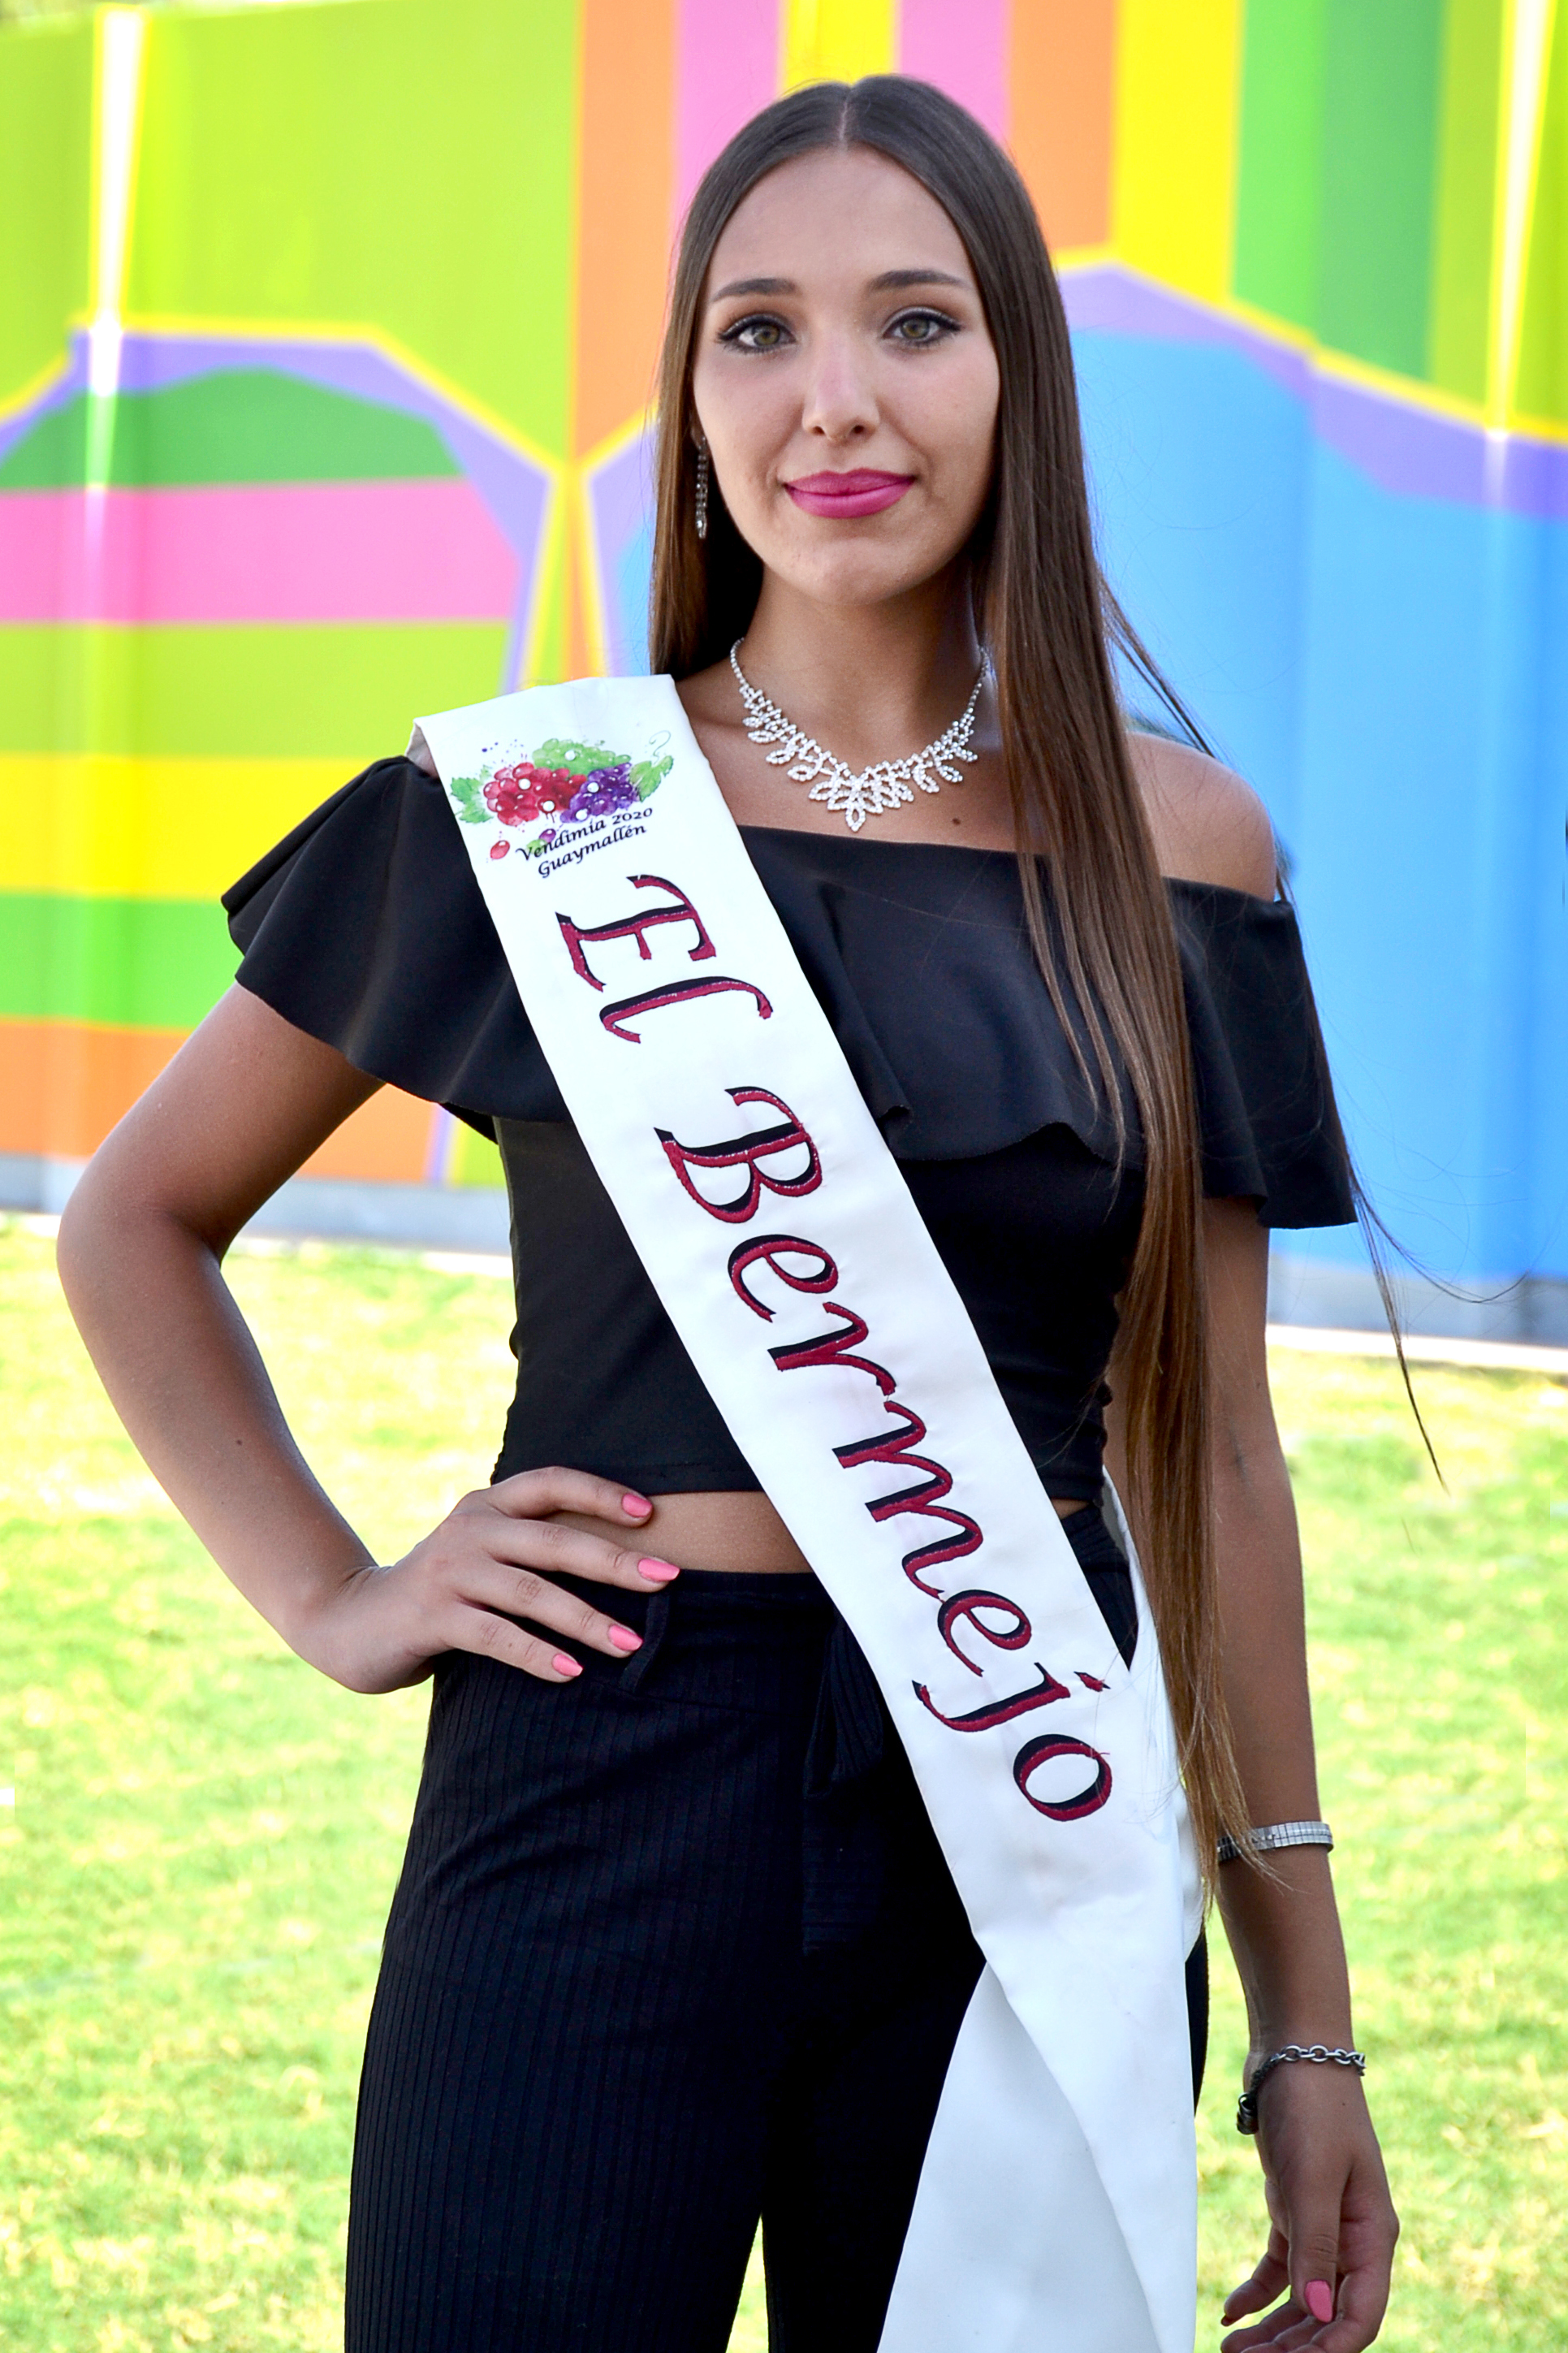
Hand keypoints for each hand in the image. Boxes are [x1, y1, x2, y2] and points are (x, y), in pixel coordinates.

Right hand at [286, 1469, 677, 1692]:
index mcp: (487, 1505)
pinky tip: (572, 1672)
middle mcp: (469, 1529)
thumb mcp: (482, 1554)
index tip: (651, 1514)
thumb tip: (624, 1562)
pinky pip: (496, 1636)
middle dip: (615, 1561)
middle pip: (554, 1540)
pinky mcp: (432, 1616)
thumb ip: (530, 1547)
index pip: (551, 1483)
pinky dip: (537, 1654)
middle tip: (667, 1579)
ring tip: (630, 1644)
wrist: (352, 1621)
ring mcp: (450, 1572)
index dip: (601, 1493)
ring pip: (531, 1592)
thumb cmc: (441, 1591)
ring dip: (586, 1619)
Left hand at [1221, 2060, 1397, 2349]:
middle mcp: (1353, 2239)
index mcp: (1373, 2236)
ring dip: (1272, 2329)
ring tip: (1231, 2351)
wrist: (1294, 2052)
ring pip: (1301, 2298)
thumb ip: (1316, 2245)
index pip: (1359, 2315)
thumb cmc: (1314, 2108)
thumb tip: (1318, 2312)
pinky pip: (1279, 2268)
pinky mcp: (1294, 2209)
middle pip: (1327, 2315)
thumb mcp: (1313, 2176)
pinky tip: (1230, 2313)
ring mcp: (1323, 2225)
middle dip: (1293, 2347)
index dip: (1330, 2350)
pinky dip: (1258, 2294)